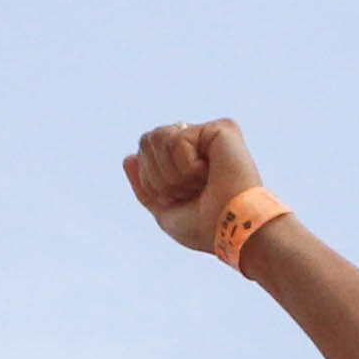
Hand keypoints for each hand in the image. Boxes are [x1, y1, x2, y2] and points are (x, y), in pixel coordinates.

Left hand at [119, 118, 267, 256]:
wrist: (231, 229)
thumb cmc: (204, 227)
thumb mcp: (165, 211)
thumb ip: (145, 186)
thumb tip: (128, 157)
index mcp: (187, 160)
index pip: (144, 152)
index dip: (151, 180)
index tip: (180, 198)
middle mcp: (199, 142)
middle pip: (147, 140)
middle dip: (159, 175)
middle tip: (189, 191)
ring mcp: (210, 133)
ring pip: (158, 136)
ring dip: (173, 172)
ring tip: (200, 183)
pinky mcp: (220, 128)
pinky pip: (178, 139)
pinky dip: (186, 166)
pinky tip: (210, 174)